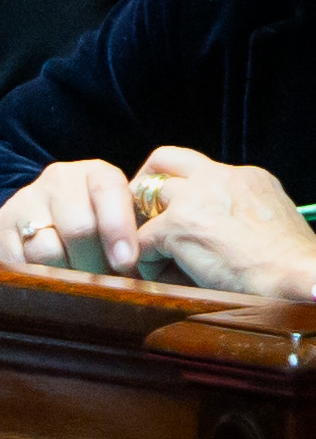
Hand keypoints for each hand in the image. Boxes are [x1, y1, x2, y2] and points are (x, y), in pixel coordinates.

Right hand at [0, 159, 139, 274]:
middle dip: (95, 264)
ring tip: (79, 287)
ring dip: (67, 277)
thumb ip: (139, 236)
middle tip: (105, 285)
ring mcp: (23, 201)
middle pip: (78, 227)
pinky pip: (18, 262)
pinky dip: (37, 280)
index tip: (125, 263)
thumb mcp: (123, 224)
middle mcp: (57, 180)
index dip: (118, 229)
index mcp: (94, 173)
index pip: (108, 191)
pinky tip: (51, 284)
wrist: (44, 225)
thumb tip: (147, 276)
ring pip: (47, 249)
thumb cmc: (98, 232)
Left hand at [132, 146, 315, 297]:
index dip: (180, 189)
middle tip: (141, 217)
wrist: (297, 277)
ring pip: (145, 200)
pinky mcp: (178, 226)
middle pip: (163, 160)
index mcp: (247, 177)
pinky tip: (169, 278)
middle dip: (144, 186)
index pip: (198, 169)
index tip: (176, 213)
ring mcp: (196, 198)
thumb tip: (213, 228)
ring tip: (161, 259)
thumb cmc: (289, 264)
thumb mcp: (270, 222)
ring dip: (146, 229)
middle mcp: (220, 178)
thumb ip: (238, 213)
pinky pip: (142, 240)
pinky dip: (148, 261)